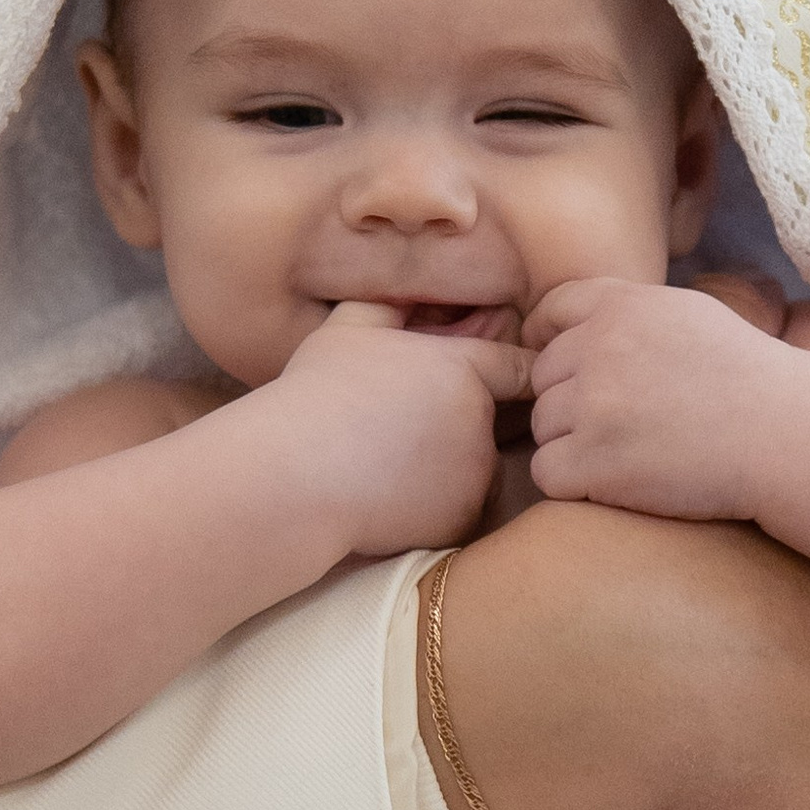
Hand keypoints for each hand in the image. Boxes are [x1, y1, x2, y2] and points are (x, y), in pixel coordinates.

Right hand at [268, 302, 531, 558]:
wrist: (292, 475)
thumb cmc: (314, 396)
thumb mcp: (349, 328)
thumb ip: (393, 304)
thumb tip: (413, 290)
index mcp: (462, 368)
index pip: (516, 367)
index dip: (512, 373)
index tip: (509, 382)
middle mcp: (479, 421)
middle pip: (493, 424)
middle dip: (463, 426)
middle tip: (407, 430)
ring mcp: (475, 475)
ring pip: (479, 471)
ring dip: (452, 470)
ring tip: (390, 466)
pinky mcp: (461, 520)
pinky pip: (460, 510)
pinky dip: (437, 508)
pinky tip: (391, 498)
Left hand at [522, 278, 786, 519]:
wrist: (785, 436)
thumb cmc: (748, 379)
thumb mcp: (689, 314)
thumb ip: (628, 313)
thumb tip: (568, 327)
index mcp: (621, 306)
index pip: (549, 313)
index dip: (550, 343)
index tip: (572, 372)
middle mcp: (599, 348)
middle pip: (542, 378)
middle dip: (569, 402)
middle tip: (623, 425)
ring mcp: (594, 406)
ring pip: (542, 427)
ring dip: (572, 445)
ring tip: (630, 454)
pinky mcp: (594, 462)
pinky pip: (547, 472)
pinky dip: (575, 484)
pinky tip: (618, 482)